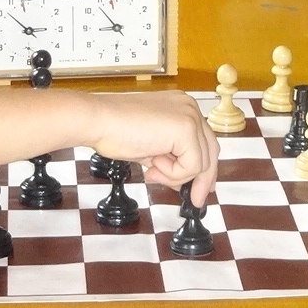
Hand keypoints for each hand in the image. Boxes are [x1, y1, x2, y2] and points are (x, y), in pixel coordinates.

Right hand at [85, 92, 219, 201]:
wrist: (97, 121)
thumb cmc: (114, 131)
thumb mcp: (151, 150)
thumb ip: (170, 160)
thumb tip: (184, 182)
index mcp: (182, 107)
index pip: (204, 142)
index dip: (204, 168)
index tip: (202, 188)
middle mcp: (190, 108)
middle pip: (211, 151)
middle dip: (201, 179)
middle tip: (194, 199)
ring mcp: (190, 116)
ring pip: (201, 163)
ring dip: (175, 176)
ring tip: (152, 172)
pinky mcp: (186, 129)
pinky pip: (192, 166)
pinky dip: (172, 173)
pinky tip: (153, 165)